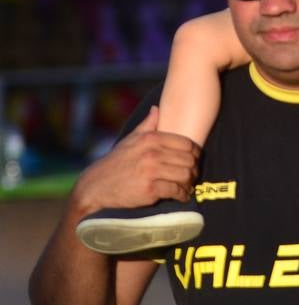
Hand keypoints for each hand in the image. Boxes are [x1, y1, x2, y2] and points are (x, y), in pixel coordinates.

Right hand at [71, 107, 199, 215]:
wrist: (95, 186)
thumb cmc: (117, 162)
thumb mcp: (130, 140)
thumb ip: (147, 125)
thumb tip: (157, 108)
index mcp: (151, 139)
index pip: (187, 144)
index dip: (196, 153)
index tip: (195, 160)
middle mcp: (152, 153)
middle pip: (189, 160)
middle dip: (194, 169)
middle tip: (193, 175)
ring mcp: (151, 171)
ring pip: (185, 175)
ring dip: (189, 183)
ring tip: (188, 186)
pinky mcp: (149, 189)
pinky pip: (176, 191)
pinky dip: (182, 195)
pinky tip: (181, 196)